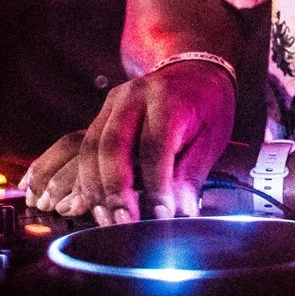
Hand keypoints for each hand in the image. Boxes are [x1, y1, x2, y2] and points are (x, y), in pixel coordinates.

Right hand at [19, 60, 235, 224]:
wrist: (192, 71)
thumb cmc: (206, 108)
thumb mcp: (212, 137)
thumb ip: (192, 173)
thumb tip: (180, 212)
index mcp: (168, 99)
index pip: (155, 145)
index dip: (156, 184)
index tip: (161, 216)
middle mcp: (134, 96)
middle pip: (112, 145)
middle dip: (115, 189)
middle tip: (124, 224)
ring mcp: (112, 103)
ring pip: (89, 148)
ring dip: (94, 189)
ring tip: (107, 220)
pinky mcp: (100, 114)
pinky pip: (82, 149)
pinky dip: (83, 180)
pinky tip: (86, 204)